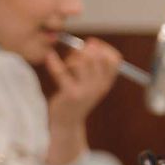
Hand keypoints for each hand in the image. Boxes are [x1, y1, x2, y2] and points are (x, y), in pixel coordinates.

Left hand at [44, 37, 120, 164]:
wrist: (67, 122)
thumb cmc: (76, 96)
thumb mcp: (91, 82)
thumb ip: (94, 64)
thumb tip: (91, 43)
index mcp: (107, 82)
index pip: (115, 59)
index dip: (103, 47)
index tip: (91, 45)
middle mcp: (100, 86)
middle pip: (98, 57)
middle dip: (85, 50)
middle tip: (75, 54)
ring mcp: (86, 91)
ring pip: (82, 62)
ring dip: (72, 57)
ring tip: (67, 63)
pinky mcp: (70, 94)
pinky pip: (62, 73)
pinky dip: (54, 63)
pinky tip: (49, 57)